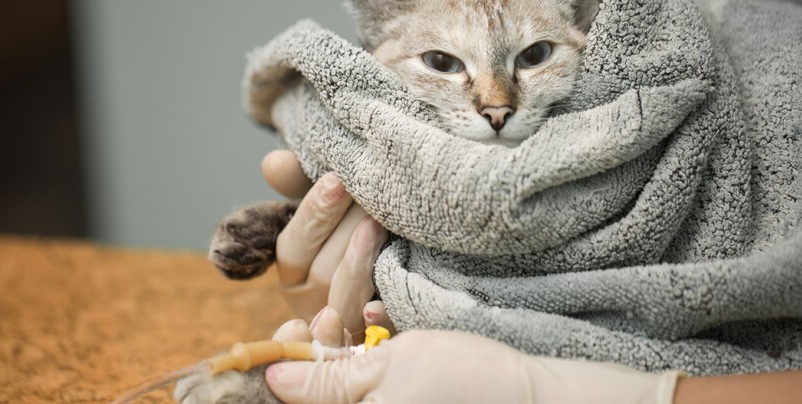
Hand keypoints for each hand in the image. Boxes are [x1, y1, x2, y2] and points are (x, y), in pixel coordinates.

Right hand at [262, 151, 394, 340]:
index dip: (314, 213)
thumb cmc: (359, 231)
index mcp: (296, 272)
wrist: (411, 260)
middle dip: (345, 230)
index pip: (293, 246)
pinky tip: (380, 303)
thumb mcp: (330, 208)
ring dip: (359, 262)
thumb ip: (300, 184)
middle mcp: (315, 302)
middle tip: (372, 193)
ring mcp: (348, 324)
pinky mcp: (381, 337)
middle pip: (321, 273)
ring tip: (380, 223)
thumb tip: (274, 163)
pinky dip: (378, 319)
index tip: (337, 179)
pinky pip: (377, 333)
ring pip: (344, 301)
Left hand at [267, 316, 680, 403]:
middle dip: (319, 345)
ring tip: (356, 314)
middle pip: (321, 386)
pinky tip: (380, 323)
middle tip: (329, 315)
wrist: (529, 392)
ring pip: (346, 376)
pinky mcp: (407, 397)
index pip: (298, 398)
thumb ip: (323, 381)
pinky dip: (371, 349)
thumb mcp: (382, 376)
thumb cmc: (459, 384)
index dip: (287, 362)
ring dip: (344, 340)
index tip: (295, 327)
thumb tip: (272, 378)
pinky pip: (373, 376)